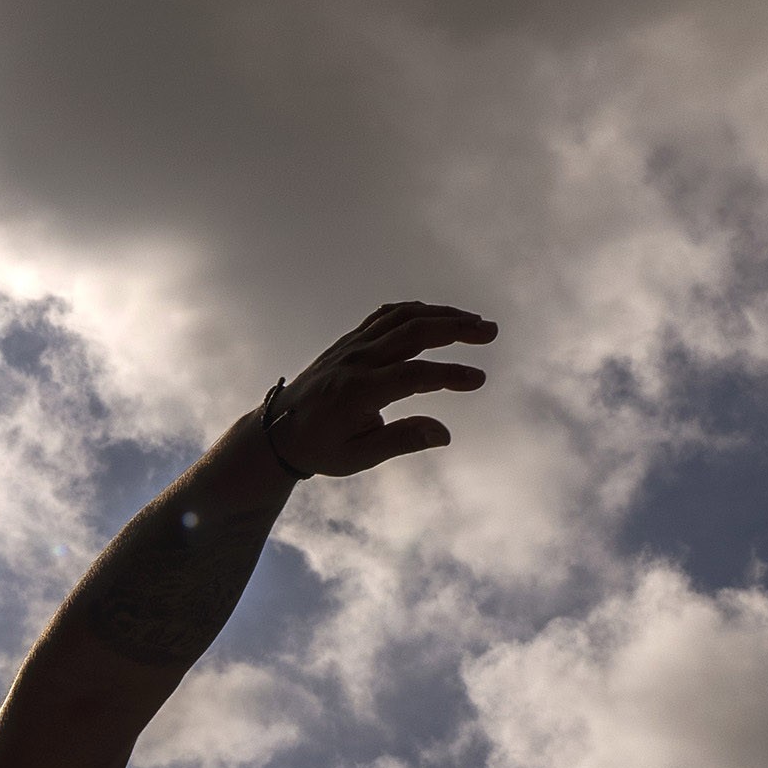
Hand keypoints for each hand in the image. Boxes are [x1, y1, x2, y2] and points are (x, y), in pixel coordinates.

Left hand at [263, 300, 496, 476]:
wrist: (277, 431)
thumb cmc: (319, 449)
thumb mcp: (358, 457)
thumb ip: (401, 441)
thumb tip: (445, 433)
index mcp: (358, 392)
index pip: (413, 375)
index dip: (449, 375)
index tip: (479, 379)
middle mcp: (355, 361)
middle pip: (412, 332)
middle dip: (455, 328)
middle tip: (491, 331)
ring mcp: (351, 346)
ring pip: (401, 317)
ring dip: (441, 314)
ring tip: (474, 321)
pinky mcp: (348, 341)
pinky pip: (385, 316)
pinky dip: (415, 310)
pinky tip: (437, 315)